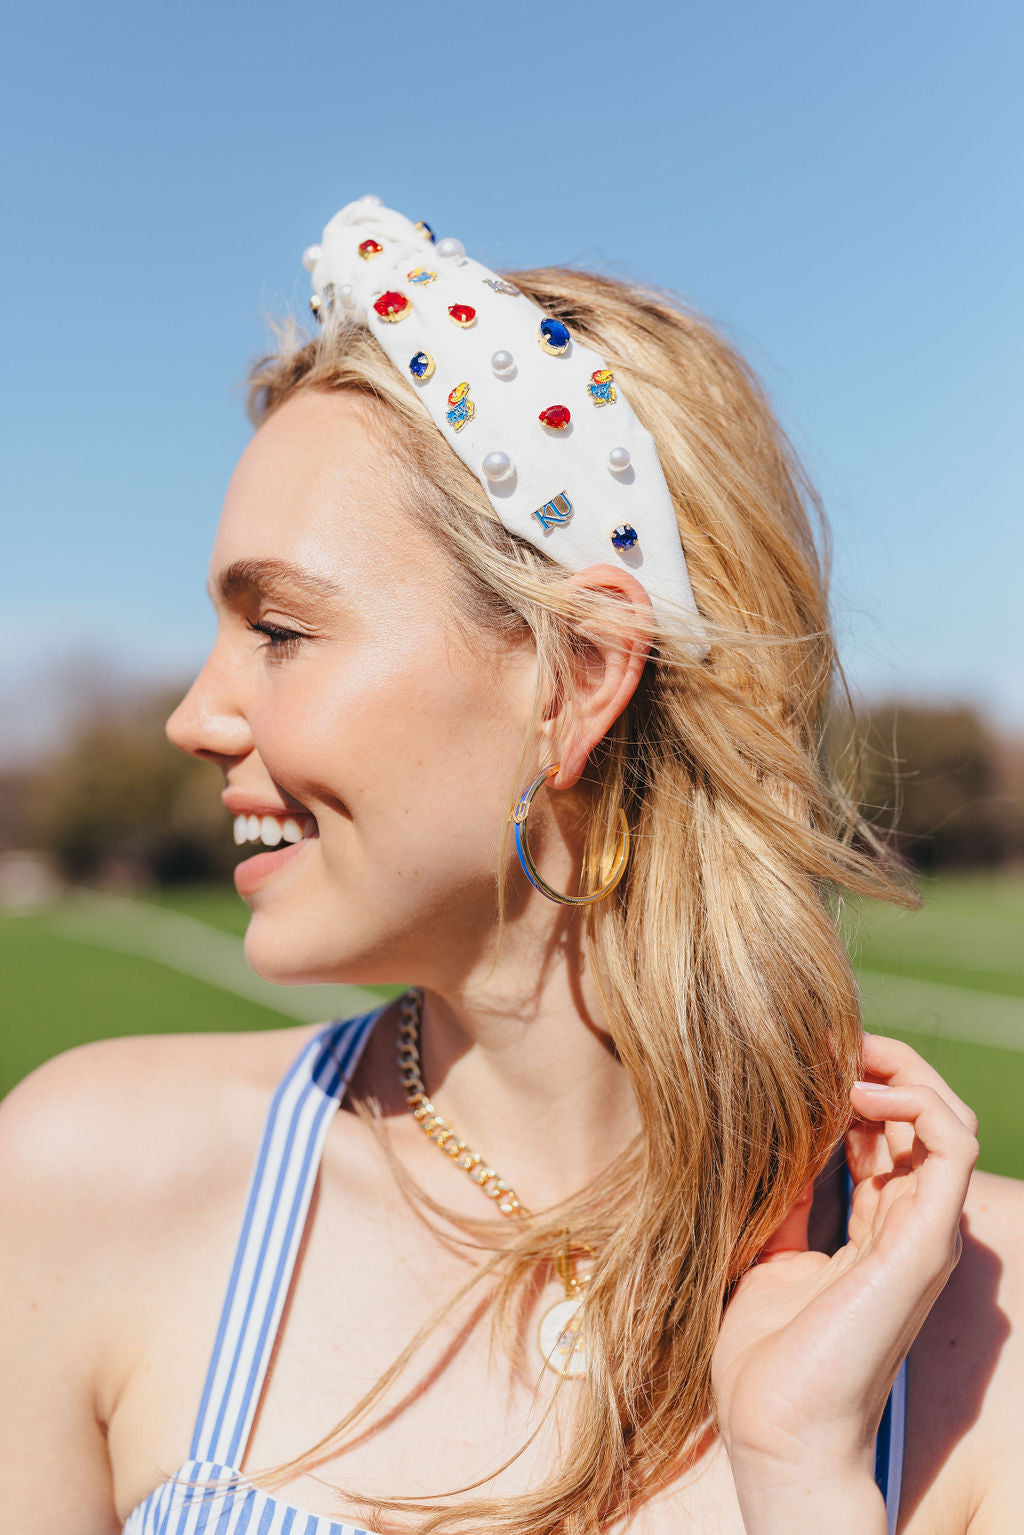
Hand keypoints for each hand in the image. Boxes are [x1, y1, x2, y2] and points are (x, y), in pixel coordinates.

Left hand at [712, 1033, 978, 1528]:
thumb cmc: (766, 1357)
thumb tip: (767, 1133)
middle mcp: (911, 1226)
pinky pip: (951, 1143)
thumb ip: (782, 1195)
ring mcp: (924, 1233)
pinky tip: (860, 1093)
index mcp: (878, 1230)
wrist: (775, 1428)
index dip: (854, 1081)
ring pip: (946, 1117)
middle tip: (829, 1040)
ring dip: (900, 1070)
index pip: (887, 1132)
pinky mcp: (925, 1241)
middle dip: (879, 1064)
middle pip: (921, 1115)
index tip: (806, 1053)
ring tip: (846, 1057)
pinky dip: (914, 1100)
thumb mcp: (765, 1249)